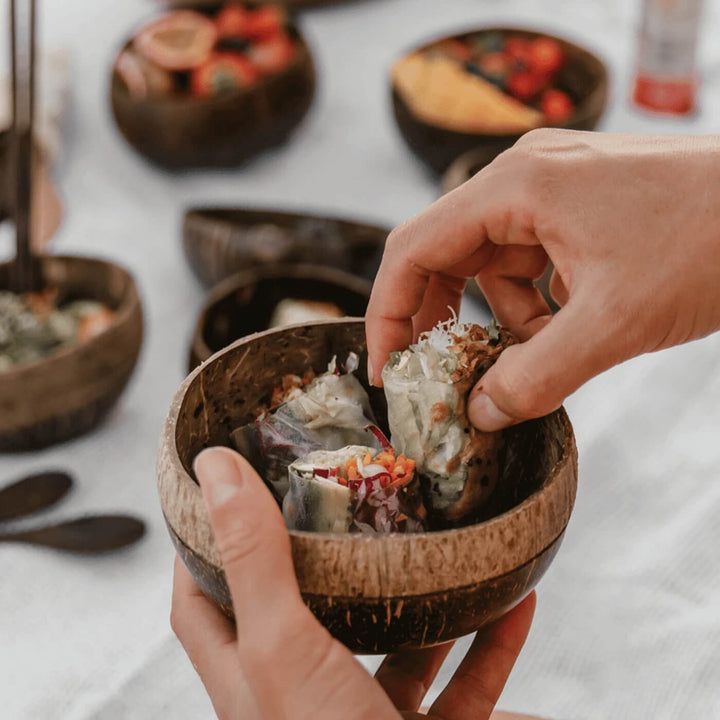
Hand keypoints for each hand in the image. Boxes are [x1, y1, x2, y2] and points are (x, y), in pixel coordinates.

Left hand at [171, 446, 536, 719]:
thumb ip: (255, 558)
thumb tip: (213, 468)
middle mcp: (303, 700)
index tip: (227, 489)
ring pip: (397, 649)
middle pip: (304, 617)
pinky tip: (518, 604)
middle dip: (328, 562)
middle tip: (348, 503)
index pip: (203, 601)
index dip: (204, 545)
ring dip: (428, 603)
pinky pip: (465, 689)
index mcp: (251, 679)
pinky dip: (491, 646)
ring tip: (444, 549)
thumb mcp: (284, 649)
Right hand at [366, 130, 719, 429]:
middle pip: (446, 257)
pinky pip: (531, 268)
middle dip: (442, 322)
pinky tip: (569, 330)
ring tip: (540, 354)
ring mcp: (553, 194)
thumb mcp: (613, 322)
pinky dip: (537, 309)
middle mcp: (525, 180)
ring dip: (503, 322)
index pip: (414, 248)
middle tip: (443, 375)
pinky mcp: (579, 213)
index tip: (387, 368)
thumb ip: (537, 377)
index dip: (389, 312)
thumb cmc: (713, 236)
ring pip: (491, 269)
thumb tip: (481, 414)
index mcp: (516, 186)